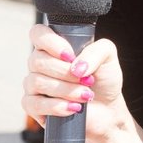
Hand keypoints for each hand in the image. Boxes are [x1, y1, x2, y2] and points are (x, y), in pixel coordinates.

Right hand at [22, 22, 125, 139]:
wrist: (107, 108)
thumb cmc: (104, 79)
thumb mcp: (108, 56)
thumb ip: (96, 50)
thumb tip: (75, 66)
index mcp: (54, 47)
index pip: (38, 34)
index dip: (51, 43)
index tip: (70, 56)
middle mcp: (40, 64)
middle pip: (38, 61)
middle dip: (65, 73)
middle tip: (86, 80)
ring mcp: (34, 85)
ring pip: (37, 82)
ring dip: (66, 90)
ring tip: (85, 96)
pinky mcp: (34, 106)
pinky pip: (34, 104)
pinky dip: (56, 106)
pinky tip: (73, 108)